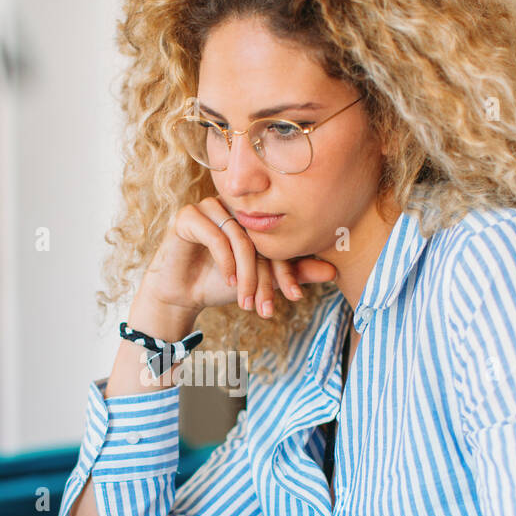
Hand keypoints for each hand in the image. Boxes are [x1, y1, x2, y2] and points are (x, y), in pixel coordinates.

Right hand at [142, 196, 337, 319]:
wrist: (181, 294)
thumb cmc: (219, 284)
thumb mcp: (260, 281)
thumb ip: (293, 273)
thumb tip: (334, 272)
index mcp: (253, 218)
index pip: (278, 241)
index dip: (288, 270)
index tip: (294, 297)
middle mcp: (233, 207)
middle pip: (260, 239)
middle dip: (266, 278)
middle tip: (266, 308)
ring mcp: (210, 208)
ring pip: (240, 238)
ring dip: (245, 273)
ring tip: (244, 299)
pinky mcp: (188, 216)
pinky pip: (215, 234)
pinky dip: (224, 260)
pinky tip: (228, 280)